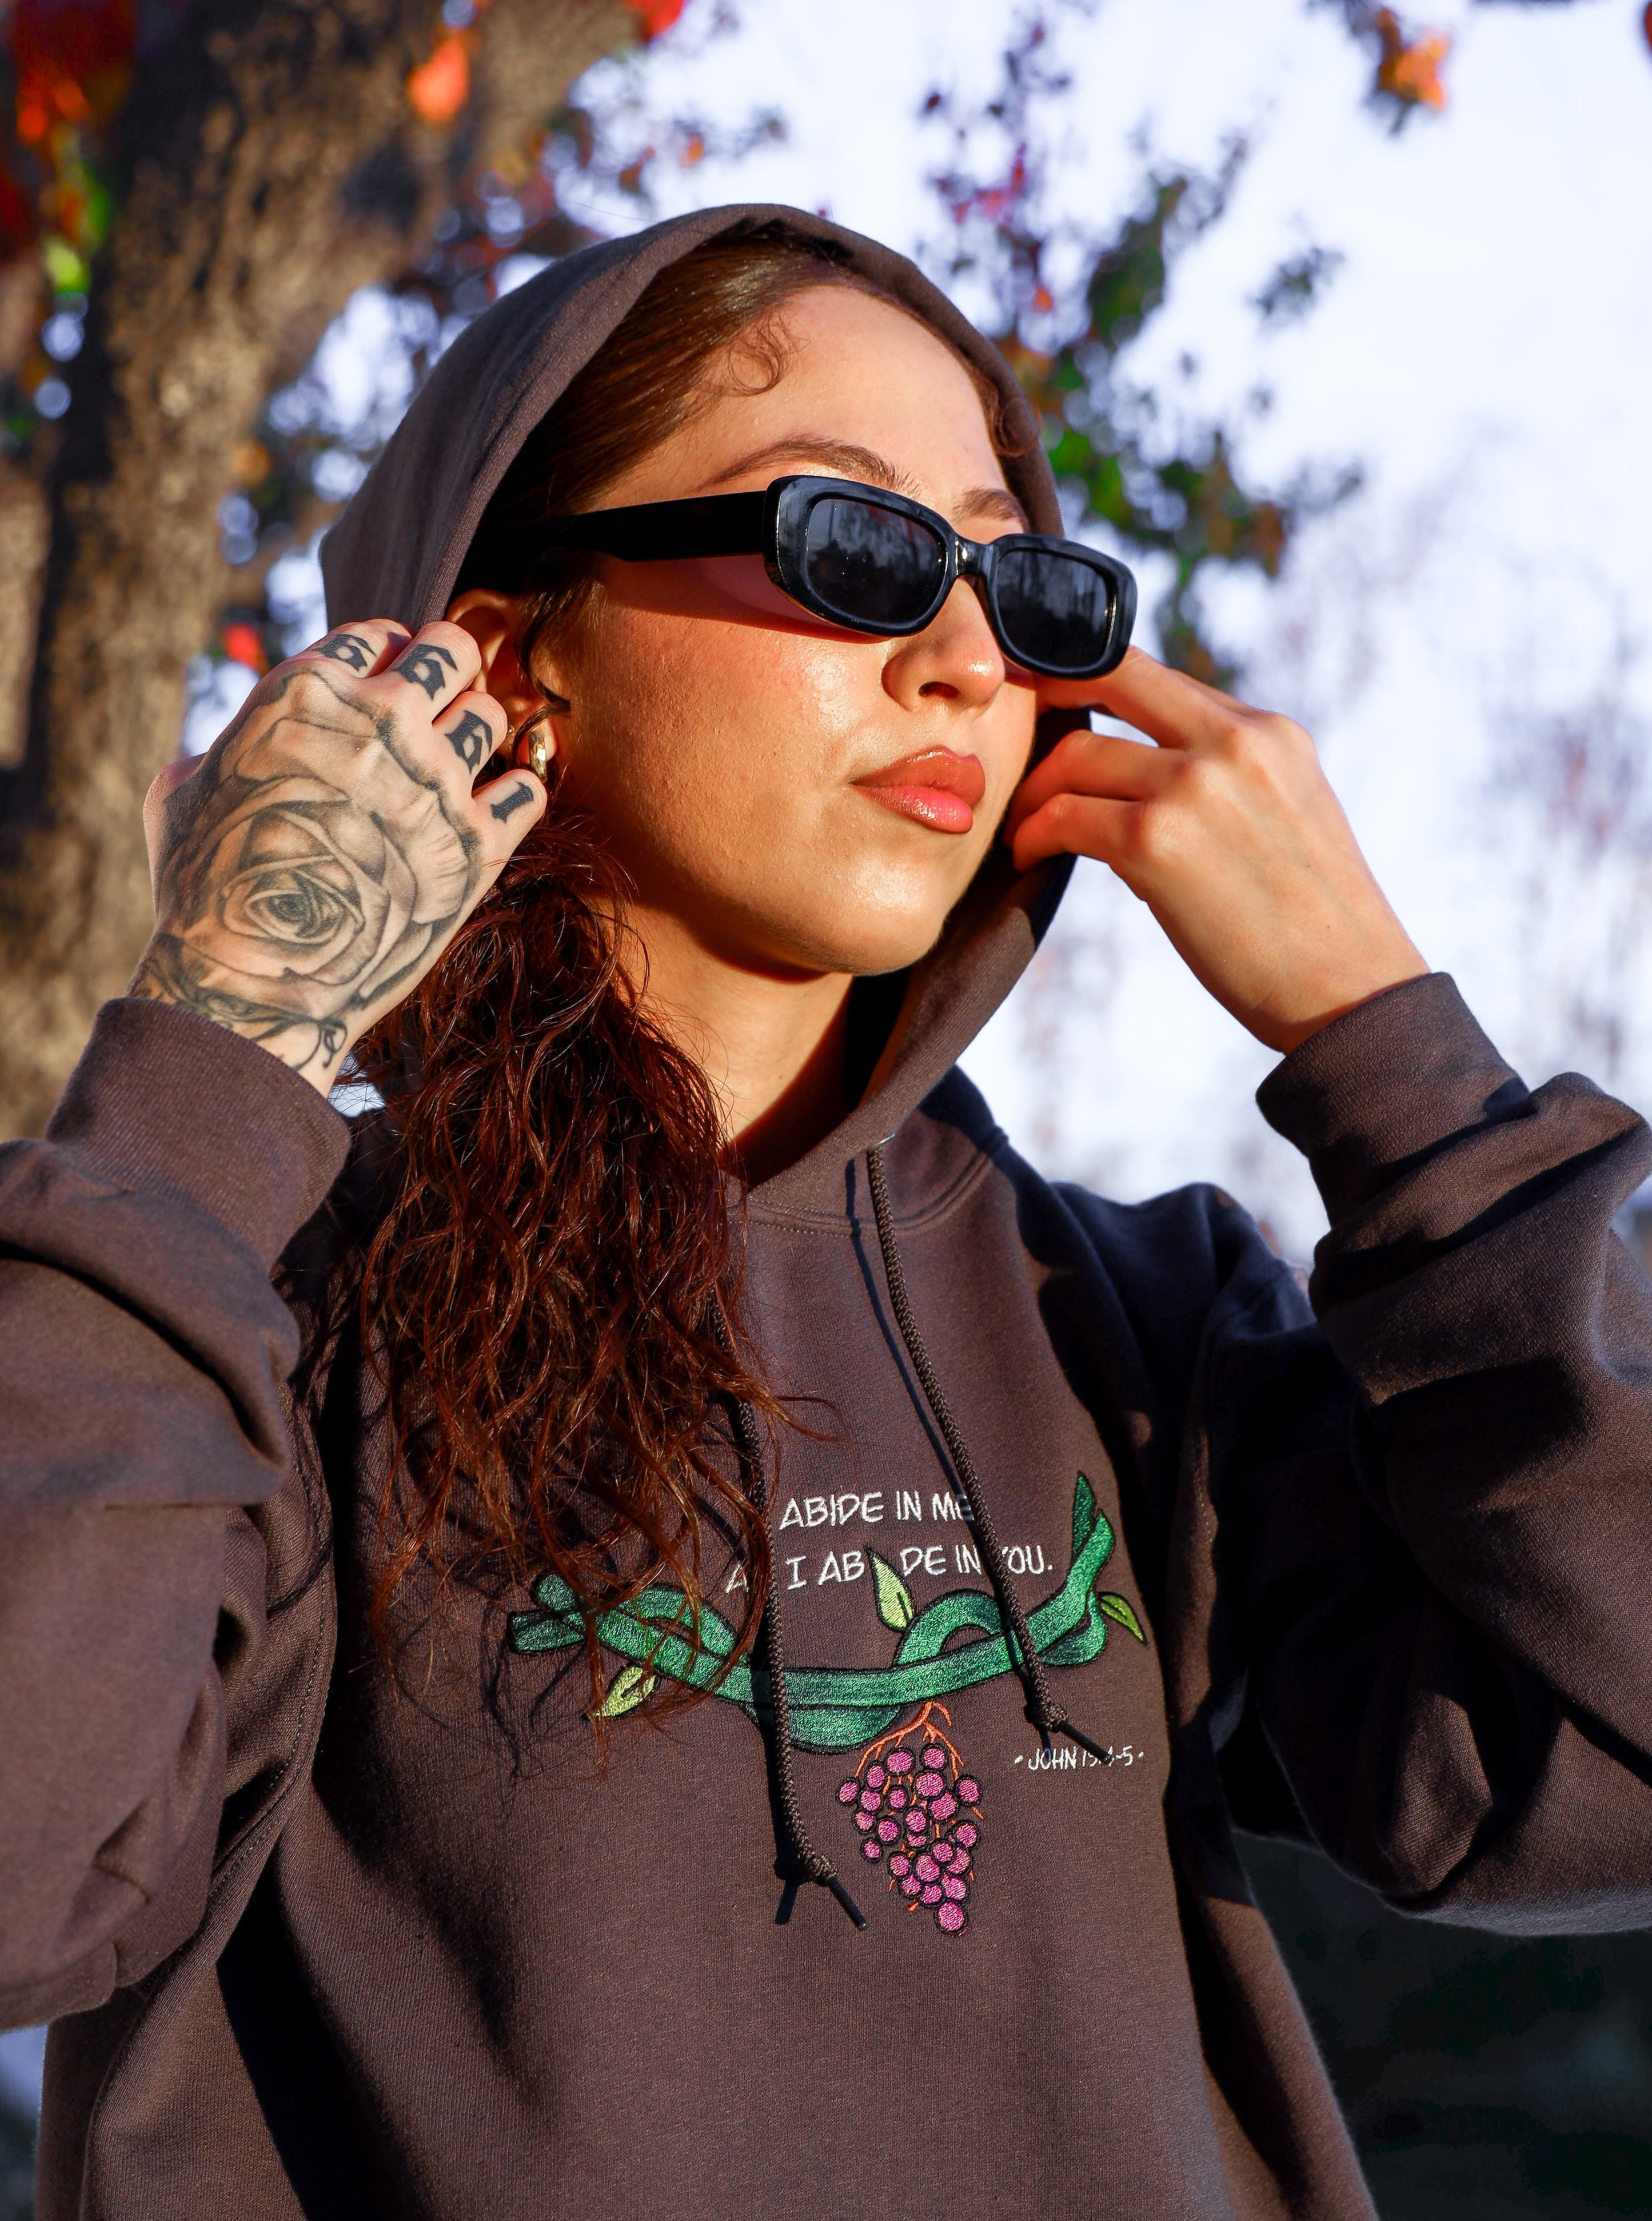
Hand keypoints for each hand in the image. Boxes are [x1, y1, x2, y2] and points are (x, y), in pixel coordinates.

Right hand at [132, 619, 547, 1093]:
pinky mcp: (478, 847)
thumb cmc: (206, 890)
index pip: (379, 633)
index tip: (389, 687)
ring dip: (474, 734)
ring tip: (451, 770)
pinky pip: (528, 789)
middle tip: (437, 709)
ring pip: (491, 713)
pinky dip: (514, 795)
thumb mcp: (181, 793)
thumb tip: (226, 749)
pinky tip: (489, 813)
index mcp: (308, 692)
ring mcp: (437, 783)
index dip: (387, 658)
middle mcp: (383, 723)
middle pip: (451, 650)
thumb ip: (219, 747)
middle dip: (446, 673)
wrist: (256, 981)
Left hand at [1006, 647, 1425, 1054]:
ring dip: (1036, 794)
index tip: (1048, 693)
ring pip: (1075, 757)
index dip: (1089, 676)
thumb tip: (1138, 772)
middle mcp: (1232, 741)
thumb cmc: (1312, 923)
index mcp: (1267, 730)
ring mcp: (1193, 786)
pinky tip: (1031, 855)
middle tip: (1016, 737)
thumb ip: (1226, 775)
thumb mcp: (1286, 813)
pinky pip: (1064, 816)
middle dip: (1047, 697)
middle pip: (1107, 679)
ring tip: (1026, 828)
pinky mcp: (1155, 841)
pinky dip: (1035, 834)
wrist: (1350, 990)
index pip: (1159, 675)